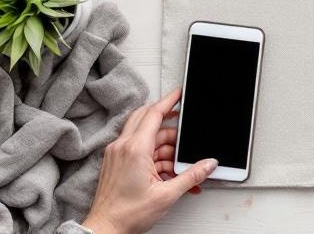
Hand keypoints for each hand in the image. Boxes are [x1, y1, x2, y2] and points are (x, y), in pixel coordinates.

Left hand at [81, 88, 217, 233]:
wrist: (105, 229)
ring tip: (178, 167)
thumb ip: (191, 176)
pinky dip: (155, 157)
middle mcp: (123, 147)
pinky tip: (168, 172)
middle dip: (168, 123)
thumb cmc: (126, 214)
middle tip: (185, 130)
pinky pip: (139, 149)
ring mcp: (117, 154)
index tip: (179, 93)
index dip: (169, 100)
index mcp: (134, 149)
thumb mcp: (167, 195)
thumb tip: (208, 164)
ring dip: (165, 147)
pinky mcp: (116, 162)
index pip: (153, 113)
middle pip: (148, 119)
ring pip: (146, 136)